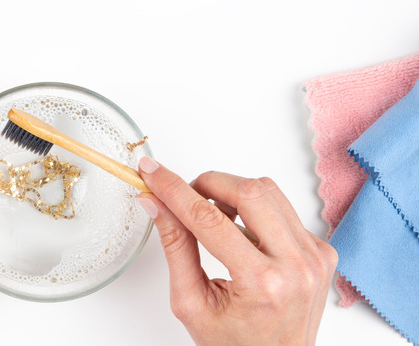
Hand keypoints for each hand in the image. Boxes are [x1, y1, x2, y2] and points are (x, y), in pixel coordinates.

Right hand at [137, 157, 337, 345]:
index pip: (208, 219)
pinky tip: (240, 236)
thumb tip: (156, 203)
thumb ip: (175, 246)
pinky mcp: (322, 251)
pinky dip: (254, 213)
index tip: (153, 172)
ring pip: (268, 192)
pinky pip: (283, 209)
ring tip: (212, 218)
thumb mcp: (191, 303)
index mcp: (262, 284)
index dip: (174, 190)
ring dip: (232, 194)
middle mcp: (297, 266)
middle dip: (208, 184)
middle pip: (248, 191)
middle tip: (184, 197)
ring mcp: (315, 256)